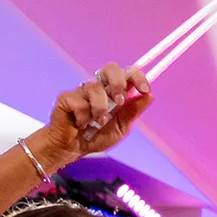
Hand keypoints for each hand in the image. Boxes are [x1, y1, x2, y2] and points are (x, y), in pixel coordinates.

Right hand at [37, 63, 151, 164]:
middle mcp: (99, 88)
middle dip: (118, 82)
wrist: (74, 149)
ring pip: (95, 88)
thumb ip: (133, 112)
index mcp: (114, 93)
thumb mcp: (121, 127)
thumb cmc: (97, 136)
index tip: (145, 89)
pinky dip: (83, 118)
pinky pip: (79, 103)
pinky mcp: (66, 98)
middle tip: (119, 101)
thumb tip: (150, 96)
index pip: (127, 74)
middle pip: (110, 68)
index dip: (137, 77)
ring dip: (100, 109)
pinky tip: (80, 124)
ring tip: (98, 123)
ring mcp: (82, 91)